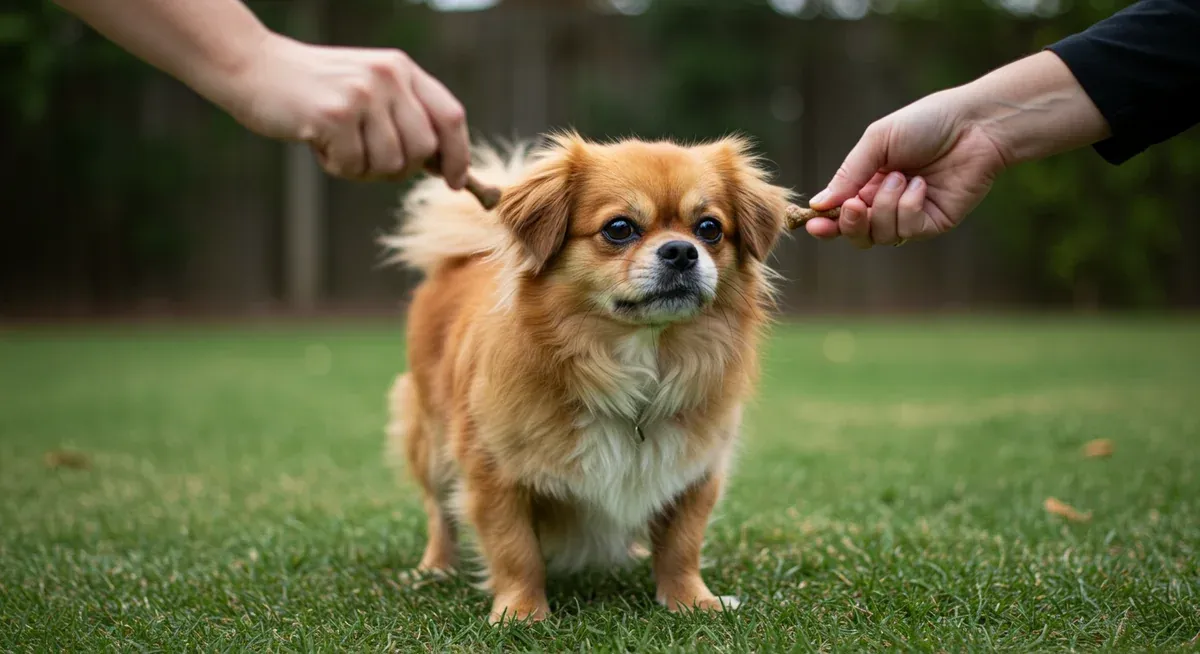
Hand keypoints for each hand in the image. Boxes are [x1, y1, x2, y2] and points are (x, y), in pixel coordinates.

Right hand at [219, 34, 469, 186]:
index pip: (450, 116)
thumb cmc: (316, 91)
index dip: (459, 155)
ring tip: (338, 145)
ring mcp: (362, 94)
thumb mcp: (370, 90)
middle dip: (399, 167)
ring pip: (391, 163)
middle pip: (423, 149)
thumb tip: (447, 167)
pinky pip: (355, 167)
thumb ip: (406, 118)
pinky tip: (318, 143)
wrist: (254, 68)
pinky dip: (337, 167)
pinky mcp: (335, 115)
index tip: (456, 182)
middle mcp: (388, 76)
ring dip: (364, 169)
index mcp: (402, 69)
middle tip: (366, 158)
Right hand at [806, 88, 1008, 247]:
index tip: (813, 224)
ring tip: (904, 177)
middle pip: (857, 234)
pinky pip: (908, 230)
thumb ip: (848, 174)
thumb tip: (818, 204)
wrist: (974, 125)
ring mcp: (910, 215)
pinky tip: (921, 185)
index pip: (841, 212)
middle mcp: (887, 203)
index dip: (826, 223)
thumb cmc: (926, 124)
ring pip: (881, 235)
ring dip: (887, 205)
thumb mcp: (877, 141)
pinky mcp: (933, 223)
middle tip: (856, 205)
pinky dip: (909, 207)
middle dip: (851, 223)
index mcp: (868, 182)